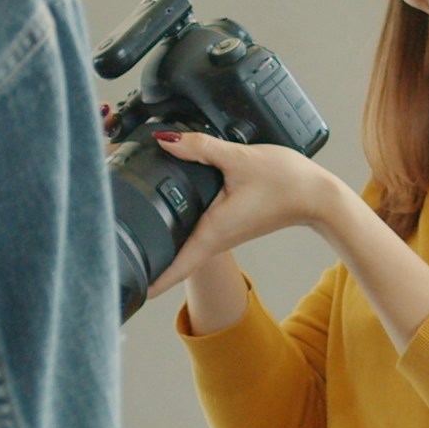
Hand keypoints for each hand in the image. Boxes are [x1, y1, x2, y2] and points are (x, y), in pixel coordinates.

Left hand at [141, 129, 347, 304]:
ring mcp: (221, 232)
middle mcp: (214, 238)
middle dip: (143, 259)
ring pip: (182, 243)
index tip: (123, 287)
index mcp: (212, 233)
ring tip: (126, 230)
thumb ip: (199, 147)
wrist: (318, 195)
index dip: (147, 279)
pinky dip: (176, 223)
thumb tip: (164, 140)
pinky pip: (195, 229)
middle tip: (111, 254)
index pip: (173, 267)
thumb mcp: (238, 159)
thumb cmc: (286, 184)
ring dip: (158, 240)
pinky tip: (165, 203)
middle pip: (171, 258)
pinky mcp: (228, 221)